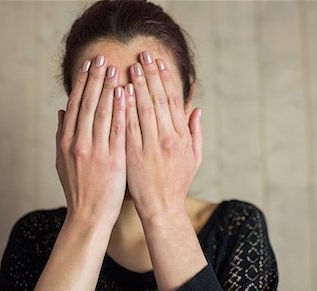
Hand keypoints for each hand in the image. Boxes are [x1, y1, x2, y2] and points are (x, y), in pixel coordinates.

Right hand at [55, 54, 126, 225]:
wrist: (89, 215)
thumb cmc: (79, 188)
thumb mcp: (62, 161)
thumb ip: (62, 135)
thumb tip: (61, 111)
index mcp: (67, 142)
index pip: (75, 105)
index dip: (82, 83)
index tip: (88, 65)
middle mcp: (79, 143)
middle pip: (87, 104)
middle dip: (95, 79)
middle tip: (101, 57)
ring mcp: (96, 151)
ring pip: (102, 113)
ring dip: (108, 89)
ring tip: (115, 69)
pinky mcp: (113, 160)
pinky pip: (118, 130)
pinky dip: (120, 111)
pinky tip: (125, 94)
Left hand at [124, 50, 202, 218]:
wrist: (162, 208)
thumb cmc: (178, 183)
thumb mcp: (195, 158)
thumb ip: (196, 132)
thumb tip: (195, 109)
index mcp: (181, 137)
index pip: (172, 101)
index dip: (165, 80)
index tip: (158, 64)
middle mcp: (167, 138)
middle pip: (157, 100)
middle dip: (149, 75)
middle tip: (142, 56)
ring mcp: (149, 146)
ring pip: (143, 109)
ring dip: (137, 86)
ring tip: (130, 67)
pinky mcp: (133, 154)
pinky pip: (128, 126)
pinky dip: (125, 108)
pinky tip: (120, 92)